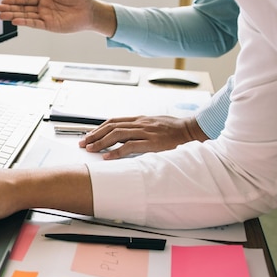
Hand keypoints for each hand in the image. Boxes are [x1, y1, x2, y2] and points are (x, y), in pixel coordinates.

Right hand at [0, 0, 115, 36]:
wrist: (91, 10)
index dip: (15, 0)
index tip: (4, 0)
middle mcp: (43, 9)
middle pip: (23, 9)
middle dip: (10, 8)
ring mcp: (45, 18)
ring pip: (26, 16)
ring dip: (14, 16)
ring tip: (1, 15)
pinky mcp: (50, 26)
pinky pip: (35, 24)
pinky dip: (25, 22)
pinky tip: (16, 20)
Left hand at [79, 115, 208, 159]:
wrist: (193, 130)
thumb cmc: (175, 130)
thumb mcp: (154, 126)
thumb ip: (140, 130)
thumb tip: (126, 139)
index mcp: (140, 119)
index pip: (113, 121)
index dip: (98, 128)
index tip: (88, 135)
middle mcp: (140, 123)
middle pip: (111, 127)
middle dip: (94, 135)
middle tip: (83, 143)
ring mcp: (145, 132)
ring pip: (117, 134)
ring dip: (101, 142)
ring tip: (91, 149)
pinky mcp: (152, 142)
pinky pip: (130, 146)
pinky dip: (117, 151)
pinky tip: (108, 157)